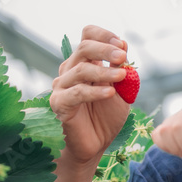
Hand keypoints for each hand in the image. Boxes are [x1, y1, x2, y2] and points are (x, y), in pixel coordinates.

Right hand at [49, 25, 132, 164]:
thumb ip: (121, 72)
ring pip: (81, 69)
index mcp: (86, 62)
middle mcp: (71, 70)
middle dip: (106, 49)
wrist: (95, 145)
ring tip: (122, 76)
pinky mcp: (59, 103)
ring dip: (105, 71)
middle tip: (123, 56)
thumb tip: (123, 47)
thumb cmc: (106, 117)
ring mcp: (62, 86)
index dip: (104, 35)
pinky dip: (94, 91)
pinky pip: (76, 93)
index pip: (88, 35)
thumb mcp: (121, 92)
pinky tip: (110, 93)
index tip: (122, 45)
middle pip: (84, 47)